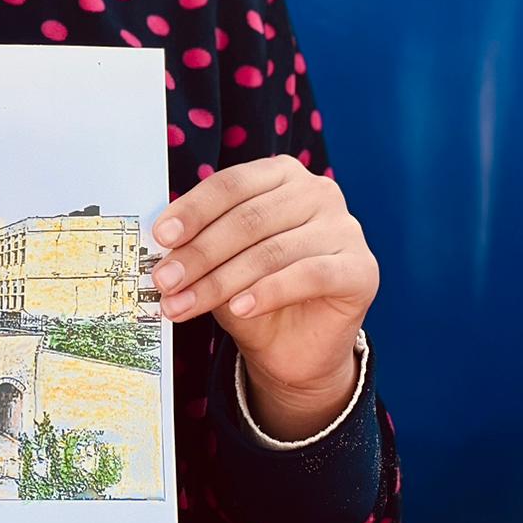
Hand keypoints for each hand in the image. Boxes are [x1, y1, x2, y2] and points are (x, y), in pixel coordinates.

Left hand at [152, 155, 377, 437]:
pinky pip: (308, 275)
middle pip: (247, 219)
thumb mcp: (218, 261)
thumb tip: (161, 244)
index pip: (230, 184)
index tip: (161, 236)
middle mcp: (317, 192)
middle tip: (165, 279)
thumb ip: (198, 243)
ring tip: (184, 303)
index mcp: (280, 174)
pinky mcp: (362, 268)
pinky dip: (268, 292)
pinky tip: (240, 308)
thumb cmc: (252, 291)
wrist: (294, 347)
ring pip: (271, 251)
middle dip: (199, 253)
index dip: (192, 210)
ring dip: (220, 281)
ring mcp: (345, 228)